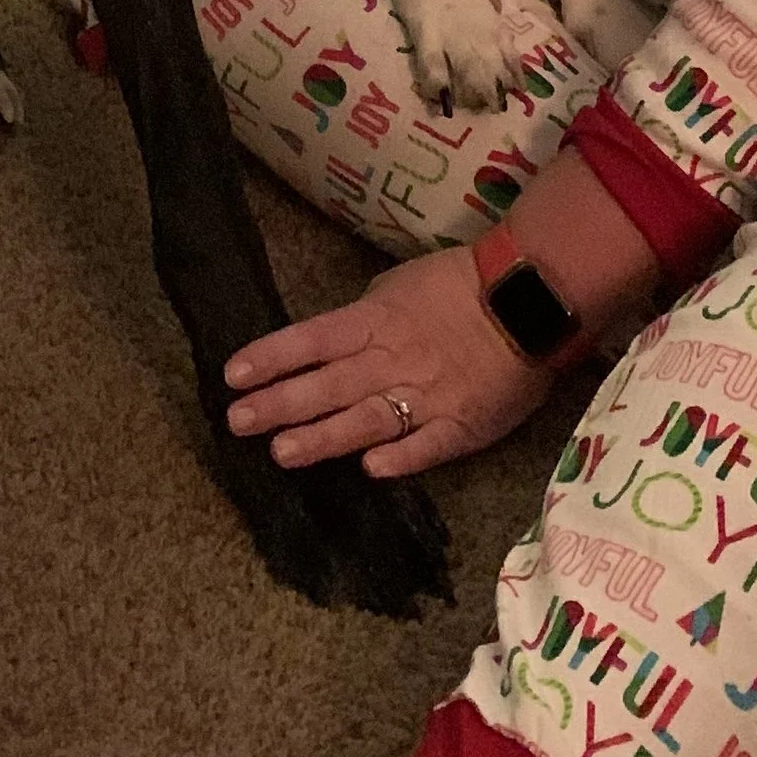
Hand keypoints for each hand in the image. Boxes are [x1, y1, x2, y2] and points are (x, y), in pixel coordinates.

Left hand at [223, 147, 662, 479]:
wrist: (525, 298)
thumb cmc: (456, 287)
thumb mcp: (397, 286)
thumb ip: (362, 317)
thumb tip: (329, 340)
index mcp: (374, 321)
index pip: (311, 339)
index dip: (271, 357)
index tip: (231, 375)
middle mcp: (391, 359)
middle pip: (327, 385)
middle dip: (279, 404)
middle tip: (236, 422)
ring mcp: (426, 395)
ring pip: (365, 419)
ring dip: (322, 437)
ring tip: (281, 453)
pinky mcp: (461, 425)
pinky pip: (426, 444)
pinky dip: (399, 456)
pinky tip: (369, 470)